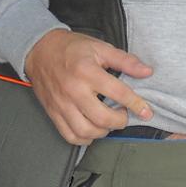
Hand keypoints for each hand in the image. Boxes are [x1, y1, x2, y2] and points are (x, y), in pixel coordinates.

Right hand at [24, 30, 154, 145]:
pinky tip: (92, 130)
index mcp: (87, 71)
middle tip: (122, 114)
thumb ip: (125, 60)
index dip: (136, 104)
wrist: (38, 49)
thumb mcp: (99, 48)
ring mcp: (62, 104)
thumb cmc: (70, 49)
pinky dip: (85, 139)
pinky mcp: (54, 113)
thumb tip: (147, 71)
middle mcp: (74, 90)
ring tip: (107, 122)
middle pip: (102, 119)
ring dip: (103, 132)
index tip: (146, 112)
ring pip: (87, 132)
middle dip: (119, 121)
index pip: (118, 93)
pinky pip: (71, 137)